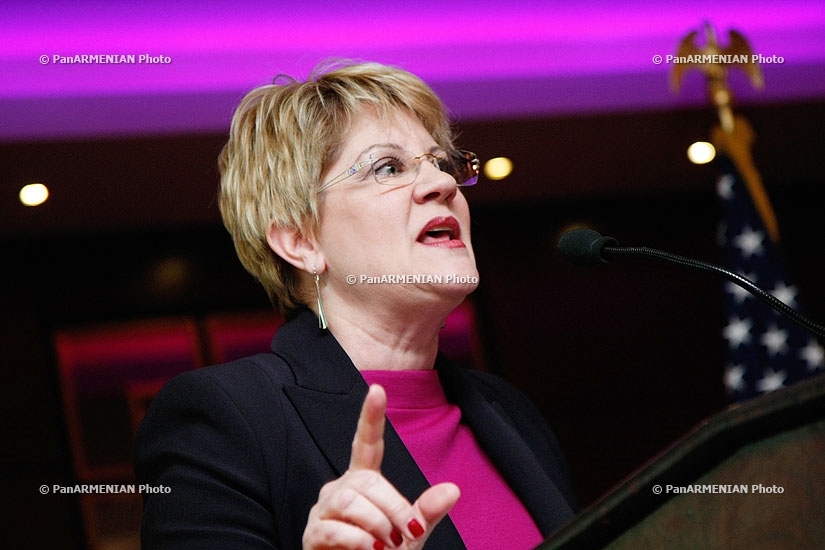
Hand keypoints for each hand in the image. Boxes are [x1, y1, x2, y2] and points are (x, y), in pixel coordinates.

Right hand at [303, 384, 459, 548]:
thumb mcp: (410, 534)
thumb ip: (427, 512)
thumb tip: (453, 489)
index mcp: (364, 481)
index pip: (367, 442)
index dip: (371, 417)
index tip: (378, 389)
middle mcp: (340, 489)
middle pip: (366, 481)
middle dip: (393, 507)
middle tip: (407, 534)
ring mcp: (323, 510)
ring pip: (349, 501)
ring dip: (376, 524)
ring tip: (386, 546)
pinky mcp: (312, 534)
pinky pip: (333, 528)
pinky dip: (357, 541)